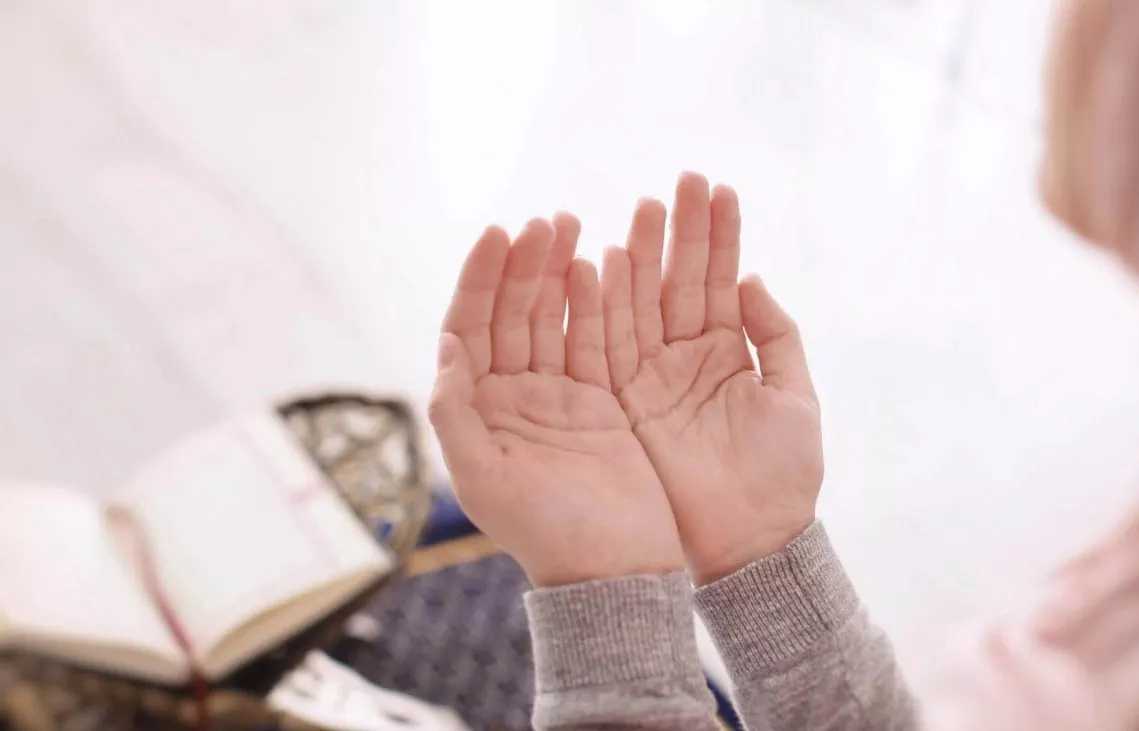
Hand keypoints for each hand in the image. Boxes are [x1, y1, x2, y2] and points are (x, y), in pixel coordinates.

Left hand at [428, 216, 684, 587]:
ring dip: (558, 271)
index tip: (498, 233)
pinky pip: (593, 340)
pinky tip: (601, 266)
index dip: (480, 279)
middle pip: (512, 312)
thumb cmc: (545, 533)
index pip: (470, 328)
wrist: (613, 570)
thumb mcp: (485, 480)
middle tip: (547, 219)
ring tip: (571, 225)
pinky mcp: (599, 400)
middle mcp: (510, 395)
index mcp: (476, 409)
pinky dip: (596, 303)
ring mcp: (556, 395)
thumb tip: (445, 348)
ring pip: (552, 317)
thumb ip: (455, 415)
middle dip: (525, 263)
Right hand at [603, 174, 823, 584]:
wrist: (751, 543)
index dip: (718, 236)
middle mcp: (685, 357)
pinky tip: (604, 262)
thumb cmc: (784, 476)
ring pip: (642, 305)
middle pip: (677, 282)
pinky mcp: (626, 404)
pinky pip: (611, 347)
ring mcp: (653, 378)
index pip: (719, 281)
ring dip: (643, 258)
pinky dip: (605, 307)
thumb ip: (776, 335)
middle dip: (679, 232)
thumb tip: (751, 278)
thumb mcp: (795, 397)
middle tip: (681, 181)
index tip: (718, 187)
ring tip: (646, 208)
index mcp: (728, 353)